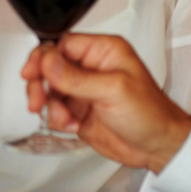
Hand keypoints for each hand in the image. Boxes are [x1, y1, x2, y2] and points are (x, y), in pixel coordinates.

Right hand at [22, 35, 190, 173]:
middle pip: (50, 66)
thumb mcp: (113, 90)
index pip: (63, 44)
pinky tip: (71, 125)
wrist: (157, 147)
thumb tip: (48, 62)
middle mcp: (91, 67)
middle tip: (37, 100)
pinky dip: (57, 118)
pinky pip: (54, 109)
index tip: (32, 73)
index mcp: (103, 51)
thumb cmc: (149, 112)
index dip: (44, 57)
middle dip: (40, 83)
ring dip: (50, 105)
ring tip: (63, 118)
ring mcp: (83, 90)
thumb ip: (76, 77)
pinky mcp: (78, 110)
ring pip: (49, 89)